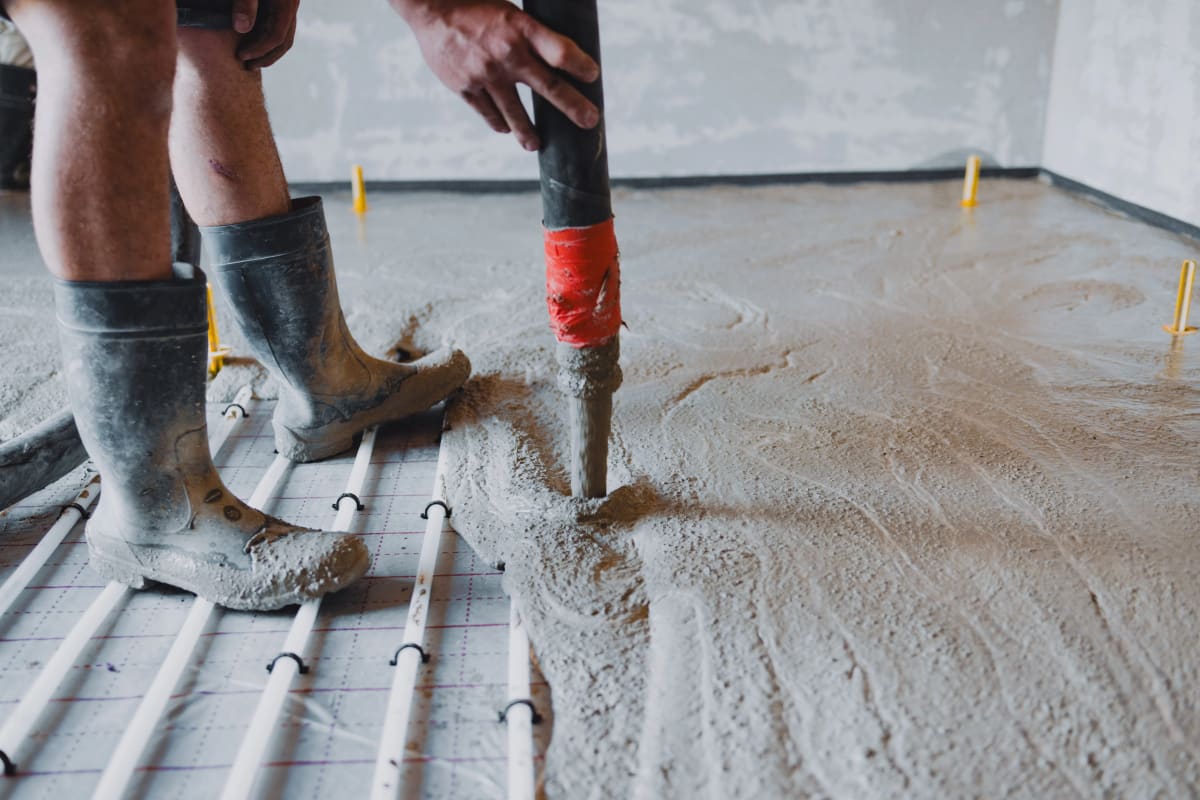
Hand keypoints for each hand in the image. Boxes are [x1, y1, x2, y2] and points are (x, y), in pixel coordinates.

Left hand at [232, 0, 299, 68]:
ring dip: (270, 51)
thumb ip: (245, 4)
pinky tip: (254, 40)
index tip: (241, 56)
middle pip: (285, 41)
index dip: (259, 50)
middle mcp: (292, 5)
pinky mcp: (283, 2)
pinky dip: (269, 38)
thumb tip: (241, 29)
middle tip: (248, 67)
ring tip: (252, 59)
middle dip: (267, 58)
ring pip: (285, 35)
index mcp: (285, 4)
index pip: (276, 36)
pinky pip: (281, 26)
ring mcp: (290, 4)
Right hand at [394, 0, 600, 150]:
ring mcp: (486, 74)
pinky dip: (498, 122)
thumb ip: (532, 36)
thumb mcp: (510, 13)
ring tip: (536, 145)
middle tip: (589, 121)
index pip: (561, 51)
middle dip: (573, 107)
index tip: (592, 76)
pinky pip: (487, 112)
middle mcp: (507, 53)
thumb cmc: (475, 8)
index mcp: (521, 28)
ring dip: (529, 132)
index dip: (580, 65)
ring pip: (515, 112)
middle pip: (549, 87)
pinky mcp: (465, 87)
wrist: (430, 7)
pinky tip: (505, 128)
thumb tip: (559, 59)